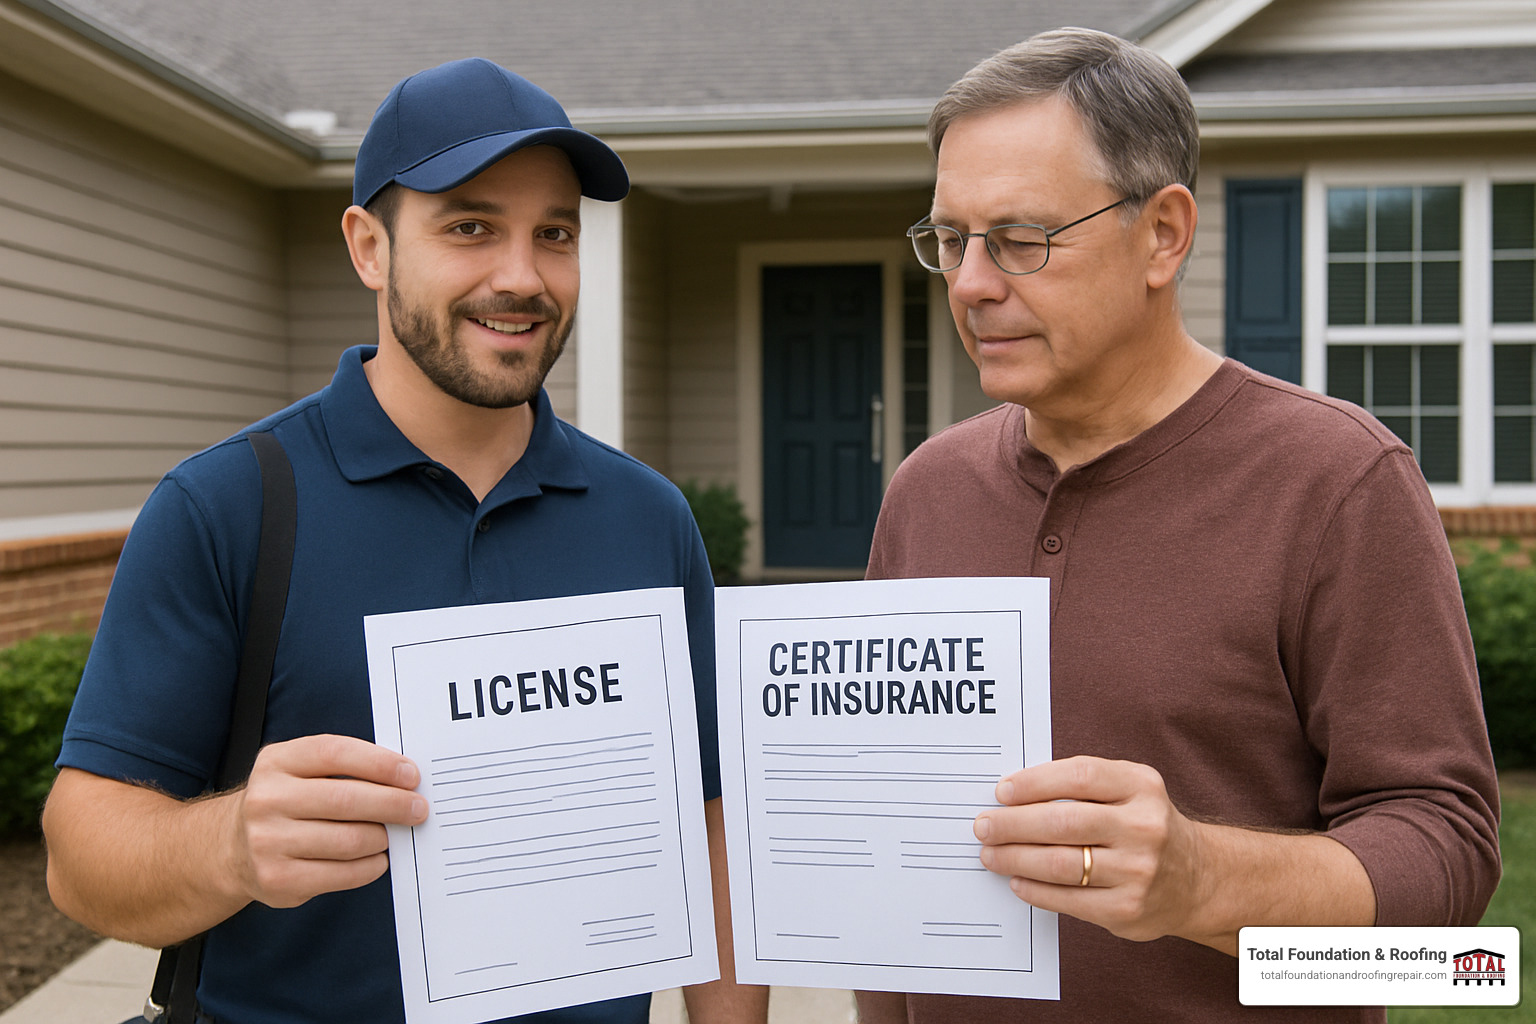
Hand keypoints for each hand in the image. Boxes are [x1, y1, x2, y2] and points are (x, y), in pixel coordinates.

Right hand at [226, 734, 427, 908]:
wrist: (233, 847)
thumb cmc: (287, 801)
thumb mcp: (300, 770)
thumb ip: (343, 768)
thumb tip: (404, 780)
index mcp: (277, 761)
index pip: (335, 753)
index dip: (379, 763)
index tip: (411, 775)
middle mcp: (267, 799)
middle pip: (346, 799)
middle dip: (392, 804)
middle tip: (419, 809)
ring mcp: (267, 842)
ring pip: (348, 840)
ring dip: (382, 838)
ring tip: (393, 834)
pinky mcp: (277, 879)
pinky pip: (341, 873)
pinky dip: (370, 866)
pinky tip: (378, 859)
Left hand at [973, 755, 1209, 942]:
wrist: (1196, 878)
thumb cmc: (1141, 825)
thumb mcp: (1127, 791)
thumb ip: (1080, 786)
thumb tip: (1011, 795)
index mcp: (1141, 786)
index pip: (1079, 777)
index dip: (1034, 782)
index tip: (1001, 792)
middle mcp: (1144, 826)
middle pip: (1062, 823)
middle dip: (1012, 825)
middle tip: (984, 826)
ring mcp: (1138, 870)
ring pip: (1060, 864)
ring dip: (1015, 859)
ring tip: (991, 855)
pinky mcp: (1128, 908)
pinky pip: (1068, 899)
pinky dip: (1034, 890)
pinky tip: (1017, 881)